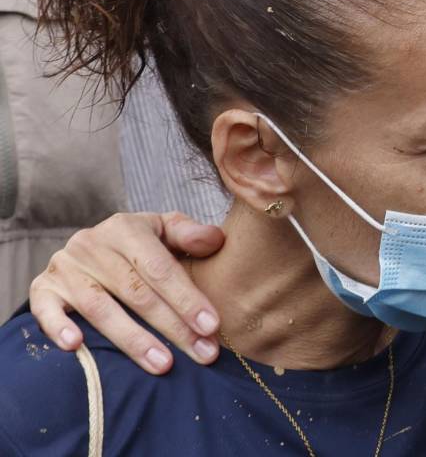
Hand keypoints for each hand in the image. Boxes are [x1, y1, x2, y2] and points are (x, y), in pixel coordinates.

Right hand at [29, 212, 225, 373]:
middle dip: (172, 326)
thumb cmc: (140, 245)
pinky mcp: (43, 288)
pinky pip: (45, 309)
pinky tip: (77, 346)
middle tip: (202, 353)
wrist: (90, 247)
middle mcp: (92, 245)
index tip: (212, 326)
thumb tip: (215, 239)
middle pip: (136, 292)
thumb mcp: (164, 230)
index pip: (160, 268)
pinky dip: (58, 327)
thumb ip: (189, 234)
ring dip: (133, 339)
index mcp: (126, 229)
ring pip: (100, 308)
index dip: (187, 298)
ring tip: (163, 364)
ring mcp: (65, 268)